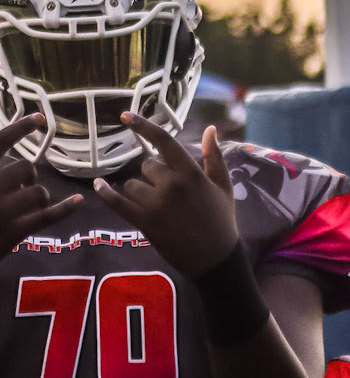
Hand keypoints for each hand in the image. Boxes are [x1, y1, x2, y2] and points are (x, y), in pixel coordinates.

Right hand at [0, 115, 81, 252]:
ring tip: (25, 203)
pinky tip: (79, 200)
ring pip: (38, 192)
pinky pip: (47, 217)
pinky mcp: (15, 231)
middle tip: (20, 185)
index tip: (38, 118)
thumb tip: (10, 156)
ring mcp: (4, 210)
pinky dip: (66, 208)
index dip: (20, 128)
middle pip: (25, 168)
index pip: (0, 141)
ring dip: (37, 195)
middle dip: (28, 175)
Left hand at [92, 116, 238, 275]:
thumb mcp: (224, 187)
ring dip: (141, 192)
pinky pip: (118, 203)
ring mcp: (156, 204)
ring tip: (159, 208)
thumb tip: (209, 129)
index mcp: (191, 172)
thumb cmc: (221, 222)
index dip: (142, 125)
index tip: (125, 116)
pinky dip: (106, 193)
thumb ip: (214, 157)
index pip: (163, 140)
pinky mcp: (145, 223)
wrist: (217, 261)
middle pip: (147, 166)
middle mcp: (172, 185)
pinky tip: (98, 184)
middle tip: (169, 196)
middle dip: (154, 176)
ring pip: (133, 185)